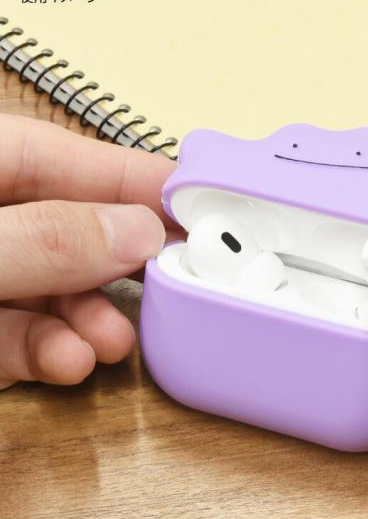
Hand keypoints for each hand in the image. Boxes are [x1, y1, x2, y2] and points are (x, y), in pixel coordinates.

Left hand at [0, 114, 178, 389]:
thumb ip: (42, 240)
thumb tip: (134, 232)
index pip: (63, 157)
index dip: (132, 176)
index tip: (197, 200)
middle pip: (70, 228)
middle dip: (120, 261)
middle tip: (173, 276)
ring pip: (50, 290)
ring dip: (89, 319)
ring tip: (114, 341)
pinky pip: (20, 336)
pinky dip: (50, 351)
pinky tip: (71, 361)